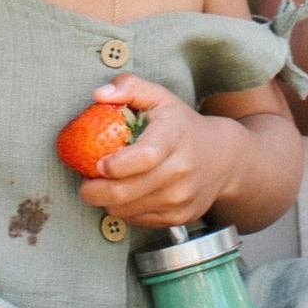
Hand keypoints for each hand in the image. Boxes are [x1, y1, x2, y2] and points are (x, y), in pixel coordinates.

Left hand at [75, 74, 244, 227]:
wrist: (222, 158)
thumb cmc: (180, 124)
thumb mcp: (159, 97)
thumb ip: (129, 87)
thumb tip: (98, 95)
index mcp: (174, 136)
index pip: (144, 157)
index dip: (116, 165)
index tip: (98, 164)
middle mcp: (180, 170)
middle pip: (128, 192)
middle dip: (96, 192)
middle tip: (85, 184)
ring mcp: (181, 198)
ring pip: (128, 210)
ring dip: (107, 202)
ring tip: (104, 187)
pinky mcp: (179, 218)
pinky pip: (139, 221)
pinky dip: (125, 211)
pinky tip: (126, 195)